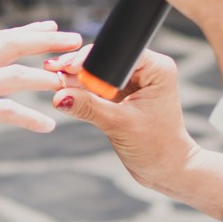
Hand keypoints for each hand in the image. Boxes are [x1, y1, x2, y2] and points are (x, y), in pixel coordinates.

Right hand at [0, 22, 80, 162]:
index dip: (28, 31)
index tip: (51, 27)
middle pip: (11, 44)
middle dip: (46, 42)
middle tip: (75, 42)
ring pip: (14, 74)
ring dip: (46, 78)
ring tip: (68, 84)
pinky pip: (5, 111)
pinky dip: (30, 116)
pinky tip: (47, 125)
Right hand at [49, 48, 212, 201]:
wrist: (167, 170)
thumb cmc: (156, 148)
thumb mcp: (119, 125)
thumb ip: (89, 108)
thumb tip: (59, 96)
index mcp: (156, 69)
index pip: (118, 51)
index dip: (91, 57)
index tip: (68, 67)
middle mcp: (147, 69)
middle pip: (106, 58)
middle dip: (80, 66)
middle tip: (55, 72)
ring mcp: (135, 81)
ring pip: (100, 71)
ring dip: (79, 78)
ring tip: (57, 83)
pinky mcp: (125, 93)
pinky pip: (100, 85)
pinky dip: (84, 89)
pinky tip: (66, 92)